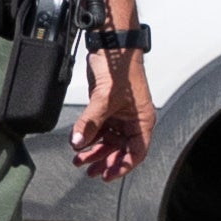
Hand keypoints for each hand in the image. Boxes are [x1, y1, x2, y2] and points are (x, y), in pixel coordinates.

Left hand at [68, 50, 154, 180]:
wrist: (112, 45)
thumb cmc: (120, 68)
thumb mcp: (104, 98)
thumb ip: (90, 122)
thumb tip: (78, 143)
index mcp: (142, 121)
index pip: (136, 152)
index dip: (123, 166)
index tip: (107, 175)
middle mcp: (132, 120)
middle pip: (121, 149)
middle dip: (105, 161)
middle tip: (90, 172)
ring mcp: (119, 114)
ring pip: (108, 141)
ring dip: (94, 151)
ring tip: (79, 161)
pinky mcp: (106, 107)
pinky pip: (99, 129)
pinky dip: (89, 137)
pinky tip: (78, 144)